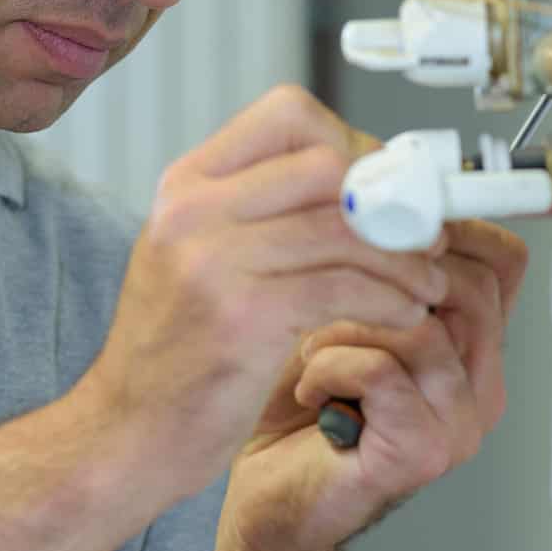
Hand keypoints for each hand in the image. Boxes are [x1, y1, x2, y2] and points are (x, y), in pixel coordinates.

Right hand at [75, 86, 447, 496]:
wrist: (125, 433)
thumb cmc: (175, 354)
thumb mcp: (198, 257)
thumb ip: (261, 211)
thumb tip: (360, 177)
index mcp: (186, 186)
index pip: (289, 116)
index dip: (352, 143)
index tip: (381, 187)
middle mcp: (193, 212)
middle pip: (327, 164)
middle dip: (391, 199)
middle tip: (422, 233)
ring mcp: (214, 262)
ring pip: (346, 229)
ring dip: (406, 258)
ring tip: (426, 282)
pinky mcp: (243, 317)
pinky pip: (346, 287)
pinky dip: (393, 298)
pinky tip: (406, 314)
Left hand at [221, 217, 527, 550]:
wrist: (266, 499)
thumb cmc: (295, 409)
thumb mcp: (338, 313)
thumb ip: (371, 265)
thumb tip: (372, 185)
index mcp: (472, 344)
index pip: (500, 260)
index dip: (442, 226)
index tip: (379, 213)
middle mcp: (479, 382)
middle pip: (471, 284)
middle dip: (386, 267)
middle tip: (328, 276)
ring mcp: (458, 421)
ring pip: (424, 324)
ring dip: (346, 321)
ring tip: (310, 344)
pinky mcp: (422, 451)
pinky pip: (384, 372)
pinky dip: (329, 367)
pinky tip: (308, 389)